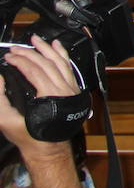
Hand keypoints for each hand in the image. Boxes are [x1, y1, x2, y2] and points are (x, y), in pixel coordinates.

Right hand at [0, 36, 78, 157]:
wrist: (47, 148)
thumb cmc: (29, 136)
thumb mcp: (7, 120)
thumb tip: (0, 78)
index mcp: (50, 95)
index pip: (34, 70)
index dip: (19, 61)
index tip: (8, 57)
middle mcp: (64, 90)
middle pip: (46, 64)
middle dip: (29, 53)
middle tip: (15, 48)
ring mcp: (71, 89)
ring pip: (60, 63)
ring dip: (47, 49)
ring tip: (35, 39)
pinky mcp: (73, 90)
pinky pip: (69, 68)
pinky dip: (62, 55)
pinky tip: (56, 46)